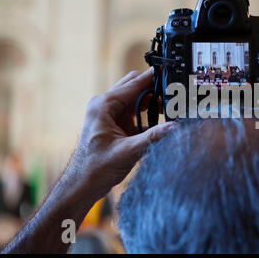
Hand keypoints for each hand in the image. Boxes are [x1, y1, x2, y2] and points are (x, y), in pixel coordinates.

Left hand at [67, 69, 175, 198]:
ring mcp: (110, 114)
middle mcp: (105, 105)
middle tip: (173, 94)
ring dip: (153, 102)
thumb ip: (153, 137)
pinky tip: (161, 121)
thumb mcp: (128, 151)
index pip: (133, 84)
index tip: (169, 73)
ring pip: (137, 98)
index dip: (153, 78)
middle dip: (154, 89)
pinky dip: (149, 114)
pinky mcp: (116, 124)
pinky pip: (136, 112)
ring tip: (171, 109)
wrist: (83, 184)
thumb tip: (174, 126)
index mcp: (103, 106)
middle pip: (135, 86)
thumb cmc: (96, 168)